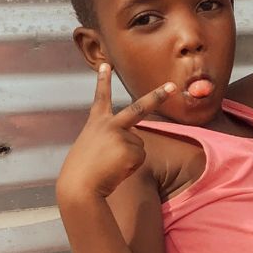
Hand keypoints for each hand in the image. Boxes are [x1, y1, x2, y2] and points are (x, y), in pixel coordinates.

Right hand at [57, 64, 175, 200]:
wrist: (79, 186)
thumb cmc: (83, 172)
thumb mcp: (92, 148)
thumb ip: (109, 140)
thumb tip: (133, 145)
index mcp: (96, 123)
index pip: (100, 98)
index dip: (102, 81)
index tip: (106, 66)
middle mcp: (109, 124)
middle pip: (139, 107)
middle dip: (158, 96)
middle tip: (173, 86)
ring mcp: (121, 135)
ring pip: (138, 147)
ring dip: (128, 159)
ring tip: (110, 166)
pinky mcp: (130, 149)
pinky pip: (139, 159)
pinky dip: (130, 168)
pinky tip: (116, 171)